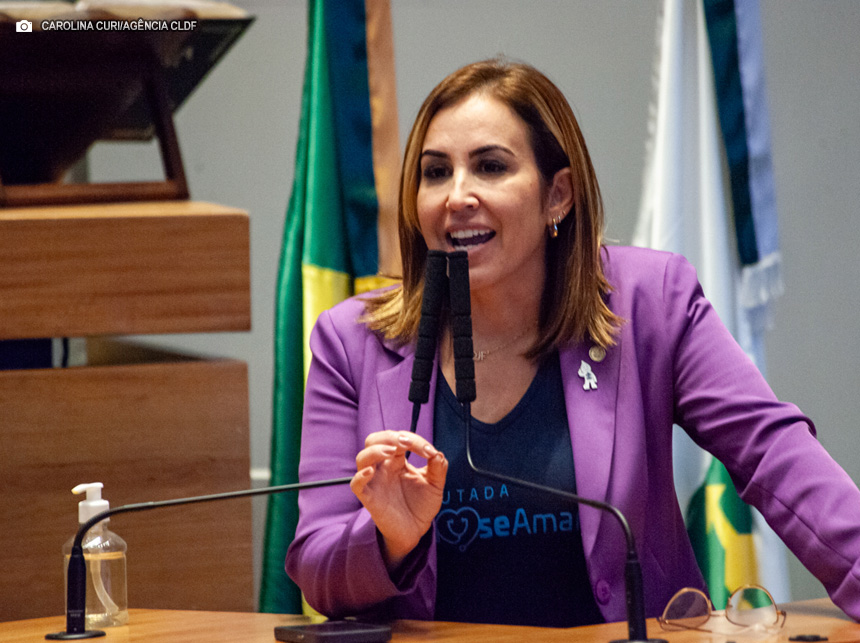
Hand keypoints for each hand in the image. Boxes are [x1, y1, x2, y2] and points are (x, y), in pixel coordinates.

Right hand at [351, 431, 447, 570]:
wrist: (415, 530)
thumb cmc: (421, 504)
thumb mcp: (435, 484)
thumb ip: (438, 467)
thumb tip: (437, 453)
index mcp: (397, 460)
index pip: (399, 439)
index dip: (414, 440)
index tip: (430, 452)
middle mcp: (383, 467)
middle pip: (374, 440)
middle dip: (390, 437)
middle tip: (408, 443)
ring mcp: (374, 481)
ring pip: (362, 457)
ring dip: (376, 450)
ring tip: (392, 451)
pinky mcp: (369, 497)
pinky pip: (356, 484)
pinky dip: (360, 476)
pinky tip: (371, 472)